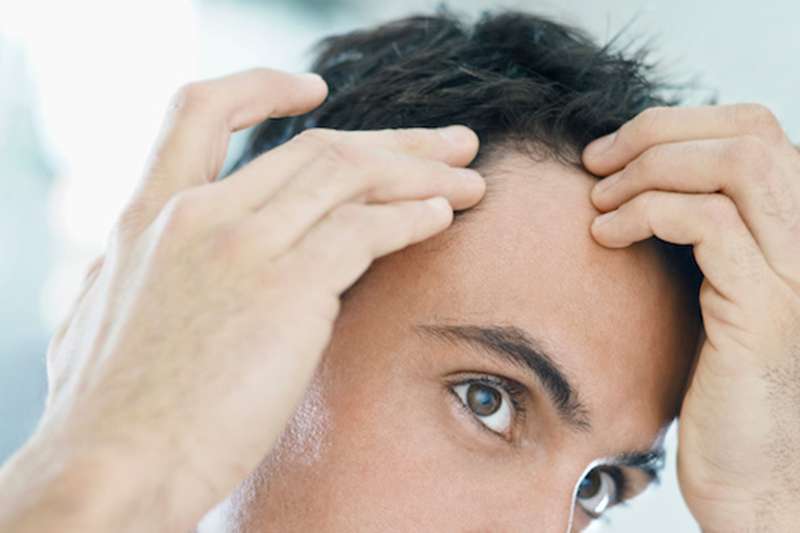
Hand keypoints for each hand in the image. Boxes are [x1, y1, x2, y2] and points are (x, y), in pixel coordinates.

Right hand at [0, 68, 484, 532]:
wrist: (108, 470)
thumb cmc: (108, 413)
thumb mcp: (100, 318)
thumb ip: (132, 276)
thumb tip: (141, 265)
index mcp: (148, 216)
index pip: (201, 111)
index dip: (262, 88)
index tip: (316, 89)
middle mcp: (197, 214)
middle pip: (315, 147)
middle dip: (392, 142)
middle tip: (447, 144)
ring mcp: (240, 245)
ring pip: (349, 175)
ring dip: (420, 174)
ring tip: (470, 179)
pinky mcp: (284, 289)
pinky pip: (365, 231)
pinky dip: (411, 218)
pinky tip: (443, 219)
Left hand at [583, 104, 799, 531]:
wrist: (751, 471)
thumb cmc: (720, 383)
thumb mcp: (711, 289)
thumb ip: (700, 233)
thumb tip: (639, 174)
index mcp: (797, 228)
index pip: (755, 128)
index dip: (677, 123)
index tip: (613, 150)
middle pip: (747, 132)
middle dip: (655, 132)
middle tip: (594, 162)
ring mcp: (799, 272)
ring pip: (733, 166)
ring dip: (647, 169)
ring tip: (597, 200)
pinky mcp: (767, 309)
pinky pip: (708, 224)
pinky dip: (645, 214)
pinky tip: (604, 235)